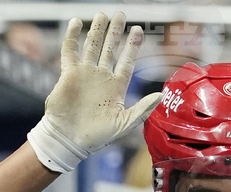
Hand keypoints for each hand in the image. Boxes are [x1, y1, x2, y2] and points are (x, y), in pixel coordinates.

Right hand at [28, 12, 162, 172]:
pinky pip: (70, 51)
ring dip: (97, 31)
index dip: (132, 46)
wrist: (70, 139)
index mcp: (116, 87)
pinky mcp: (69, 74)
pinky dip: (72, 37)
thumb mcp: (125, 123)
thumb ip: (143, 109)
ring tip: (102, 14)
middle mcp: (101, 77)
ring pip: (92, 46)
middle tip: (120, 14)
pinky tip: (76, 23)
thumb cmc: (97, 136)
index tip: (138, 30)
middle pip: (110, 48)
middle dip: (115, 32)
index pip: (127, 61)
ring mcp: (85, 74)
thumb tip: (161, 95)